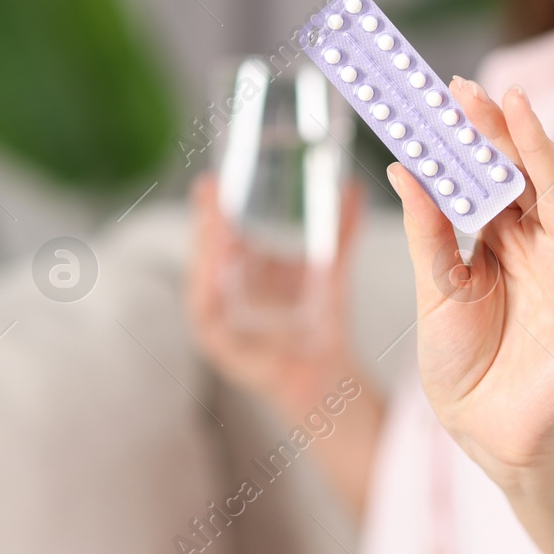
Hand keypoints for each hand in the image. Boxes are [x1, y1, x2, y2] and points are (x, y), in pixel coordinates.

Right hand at [186, 173, 365, 419]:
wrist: (328, 372)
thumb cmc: (321, 320)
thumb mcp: (329, 267)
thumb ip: (341, 230)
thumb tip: (353, 187)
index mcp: (243, 269)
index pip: (220, 232)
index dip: (213, 207)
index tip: (212, 182)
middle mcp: (223, 290)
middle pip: (205, 249)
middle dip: (203, 220)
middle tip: (208, 191)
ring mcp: (217, 318)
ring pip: (199, 277)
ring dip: (203, 249)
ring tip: (214, 223)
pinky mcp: (218, 344)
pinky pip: (204, 313)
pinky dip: (204, 289)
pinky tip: (214, 267)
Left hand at [388, 79, 553, 486]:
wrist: (485, 431)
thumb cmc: (461, 361)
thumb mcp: (435, 291)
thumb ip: (428, 232)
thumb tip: (403, 168)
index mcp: (499, 237)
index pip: (488, 175)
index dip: (471, 136)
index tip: (446, 93)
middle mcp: (538, 243)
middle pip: (523, 176)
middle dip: (499, 132)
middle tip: (469, 90)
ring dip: (542, 151)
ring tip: (519, 106)